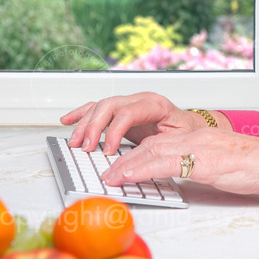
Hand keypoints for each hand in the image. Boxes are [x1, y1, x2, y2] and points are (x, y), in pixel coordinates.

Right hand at [60, 92, 199, 154]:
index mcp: (155, 104)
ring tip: (76, 141)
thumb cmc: (186, 133)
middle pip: (110, 105)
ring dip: (84, 123)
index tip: (107, 151)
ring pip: (100, 106)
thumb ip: (160, 146)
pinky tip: (68, 120)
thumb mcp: (179, 140)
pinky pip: (97, 108)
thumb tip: (140, 159)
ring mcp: (129, 103)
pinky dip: (81, 113)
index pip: (127, 112)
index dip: (114, 131)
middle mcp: (140, 99)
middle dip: (94, 126)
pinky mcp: (121, 111)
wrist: (191, 126)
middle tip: (86, 147)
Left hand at [100, 128, 258, 196]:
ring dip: (126, 164)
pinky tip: (128, 176)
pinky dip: (142, 169)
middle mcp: (192, 137)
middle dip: (124, 159)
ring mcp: (196, 146)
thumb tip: (186, 173)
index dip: (136, 154)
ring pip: (151, 151)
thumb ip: (200, 163)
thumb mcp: (220, 162)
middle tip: (106, 172)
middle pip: (149, 144)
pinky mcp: (200, 159)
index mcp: (197, 137)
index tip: (120, 166)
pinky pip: (164, 163)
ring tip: (110, 176)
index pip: (158, 142)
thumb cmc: (254, 164)